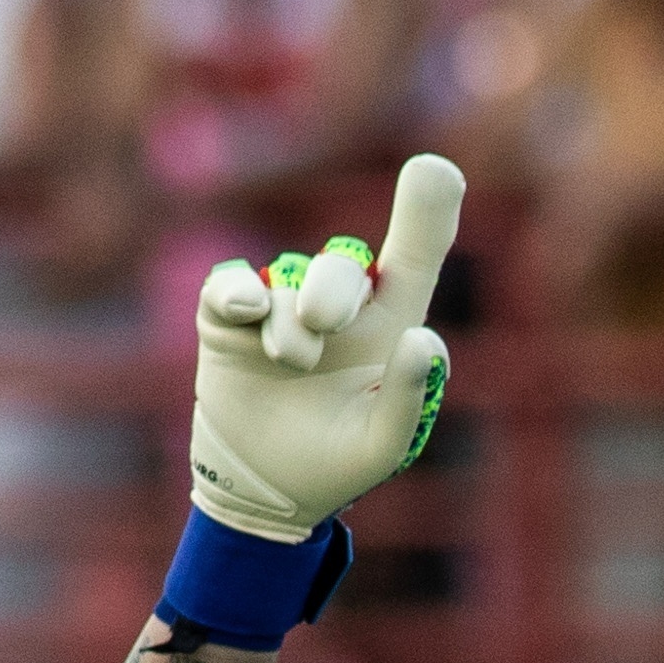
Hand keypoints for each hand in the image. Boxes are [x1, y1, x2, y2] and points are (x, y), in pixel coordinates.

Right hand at [189, 154, 463, 542]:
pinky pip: (229, 284)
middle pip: (343, 263)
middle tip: (324, 328)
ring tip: (291, 360)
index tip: (436, 169)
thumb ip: (411, 394)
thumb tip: (423, 339)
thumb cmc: (339, 463)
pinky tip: (247, 310)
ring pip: (287, 276)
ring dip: (290, 319)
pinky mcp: (227, 322)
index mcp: (388, 326)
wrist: (270, 493)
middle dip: (334, 289)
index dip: (426, 213)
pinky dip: (237, 292)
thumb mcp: (384, 444)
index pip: (413, 258)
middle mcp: (339, 307)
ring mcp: (280, 310)